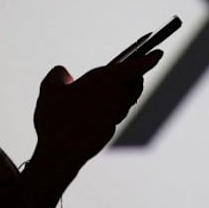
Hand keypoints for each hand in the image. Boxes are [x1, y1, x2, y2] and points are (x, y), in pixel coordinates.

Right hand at [33, 50, 162, 168]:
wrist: (60, 154)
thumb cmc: (56, 118)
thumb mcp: (50, 89)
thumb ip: (58, 75)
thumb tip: (63, 73)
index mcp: (107, 81)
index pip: (135, 67)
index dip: (148, 59)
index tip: (159, 53)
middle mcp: (117, 98)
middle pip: (134, 83)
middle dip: (135, 74)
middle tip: (133, 67)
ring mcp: (115, 116)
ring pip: (127, 100)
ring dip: (126, 91)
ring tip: (117, 85)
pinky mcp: (110, 130)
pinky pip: (116, 114)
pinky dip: (113, 107)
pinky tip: (101, 107)